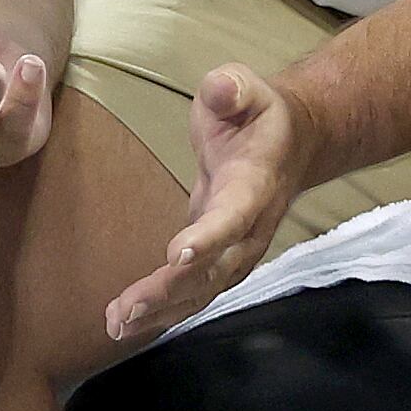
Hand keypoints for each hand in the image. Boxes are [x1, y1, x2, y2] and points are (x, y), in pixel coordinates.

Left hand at [106, 65, 310, 343]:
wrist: (292, 141)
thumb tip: (221, 90)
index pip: (235, 215)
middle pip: (216, 269)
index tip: (178, 255)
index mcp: (256, 183)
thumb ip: (232, 88)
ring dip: (162, 311)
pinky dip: (164, 311)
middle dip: (172, 290)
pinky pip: (196, 292)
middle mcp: (252, 226)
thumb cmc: (257, 112)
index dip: (210, 237)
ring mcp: (238, 249)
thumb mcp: (245, 85)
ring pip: (204, 290)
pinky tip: (128, 324)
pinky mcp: (222, 258)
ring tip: (117, 325)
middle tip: (128, 309)